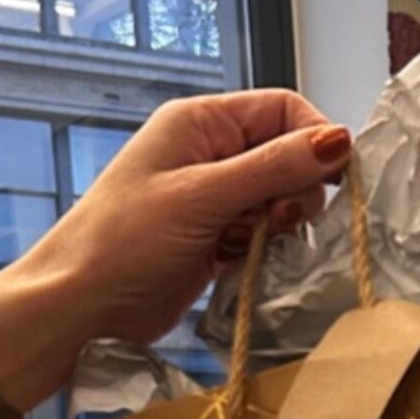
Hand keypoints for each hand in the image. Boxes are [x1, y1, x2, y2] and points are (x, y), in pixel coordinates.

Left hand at [0, 90, 350, 418]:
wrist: (79, 308)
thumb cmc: (124, 242)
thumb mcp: (203, 196)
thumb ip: (274, 167)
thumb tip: (341, 139)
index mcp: (201, 122)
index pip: (282, 110)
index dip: (314, 138)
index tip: (334, 178)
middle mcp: (209, 152)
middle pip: (287, 156)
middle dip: (295, 189)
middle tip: (277, 221)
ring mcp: (212, 198)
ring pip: (279, 198)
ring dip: (278, 223)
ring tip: (249, 244)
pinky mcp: (215, 239)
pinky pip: (263, 232)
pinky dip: (264, 247)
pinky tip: (241, 261)